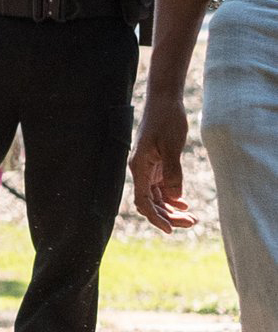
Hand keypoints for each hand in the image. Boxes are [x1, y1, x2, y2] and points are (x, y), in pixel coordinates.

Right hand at [129, 93, 195, 231]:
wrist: (164, 101)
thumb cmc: (166, 120)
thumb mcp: (172, 146)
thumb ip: (172, 172)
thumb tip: (174, 198)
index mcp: (139, 167)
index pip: (144, 201)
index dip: (156, 218)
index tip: (171, 230)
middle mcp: (140, 170)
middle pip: (151, 202)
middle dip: (169, 216)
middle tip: (192, 223)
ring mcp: (148, 168)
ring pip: (157, 197)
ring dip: (172, 209)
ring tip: (192, 218)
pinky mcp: (156, 164)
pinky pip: (162, 187)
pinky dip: (172, 198)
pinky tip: (185, 204)